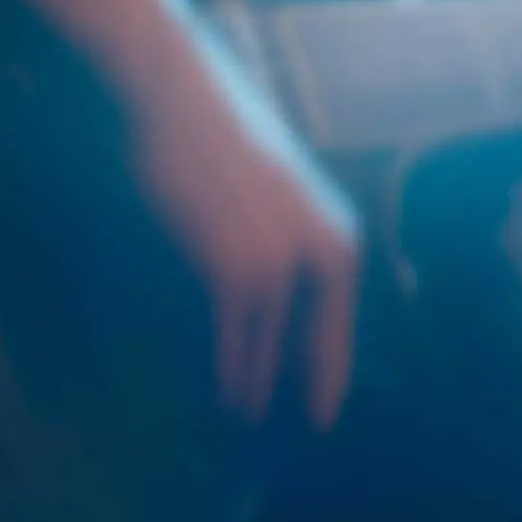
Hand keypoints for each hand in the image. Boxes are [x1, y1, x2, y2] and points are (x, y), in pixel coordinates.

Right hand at [130, 34, 360, 431]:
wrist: (182, 100)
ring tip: (248, 412)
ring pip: (274, 337)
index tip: (331, 400)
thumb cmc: (220, 138)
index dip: (335, 358)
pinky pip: (240, 329)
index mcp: (333, 225)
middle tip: (316, 421)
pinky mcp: (238, 262)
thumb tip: (282, 279)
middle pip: (321, 330)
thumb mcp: (274, 190)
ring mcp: (280, 256)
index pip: (340, 309)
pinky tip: (229, 389)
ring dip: (260, 379)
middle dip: (316, 378)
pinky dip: (234, 363)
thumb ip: (287, 233)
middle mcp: (319, 245)